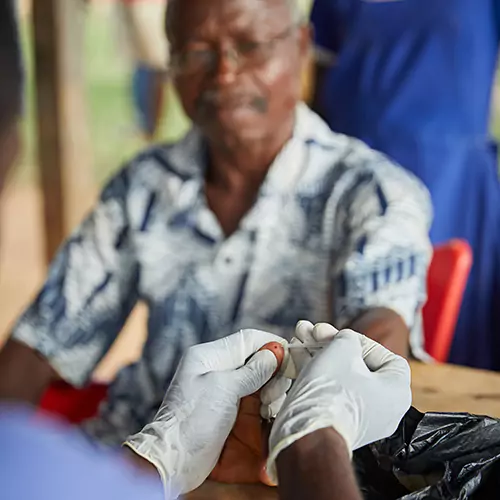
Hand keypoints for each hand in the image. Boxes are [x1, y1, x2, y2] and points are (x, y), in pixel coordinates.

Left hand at [125, 329, 284, 495]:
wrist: (173, 460)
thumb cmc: (193, 420)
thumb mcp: (225, 389)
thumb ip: (253, 370)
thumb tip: (276, 351)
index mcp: (210, 356)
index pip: (247, 339)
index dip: (271, 344)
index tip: (291, 356)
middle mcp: (216, 369)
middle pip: (255, 360)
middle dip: (272, 372)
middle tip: (275, 392)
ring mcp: (222, 390)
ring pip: (258, 380)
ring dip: (270, 390)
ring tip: (269, 406)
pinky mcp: (228, 410)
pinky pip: (254, 399)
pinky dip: (264, 404)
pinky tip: (267, 414)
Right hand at [266, 323, 411, 482]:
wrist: (308, 434)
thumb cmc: (333, 392)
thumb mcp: (343, 348)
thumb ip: (348, 337)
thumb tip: (345, 340)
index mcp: (397, 391)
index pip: (384, 356)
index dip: (361, 341)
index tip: (341, 336)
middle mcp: (384, 407)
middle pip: (357, 364)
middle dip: (331, 343)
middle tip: (314, 332)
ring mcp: (360, 417)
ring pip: (339, 375)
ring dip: (319, 353)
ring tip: (300, 337)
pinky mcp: (338, 423)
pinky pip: (331, 391)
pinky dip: (315, 372)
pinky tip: (296, 355)